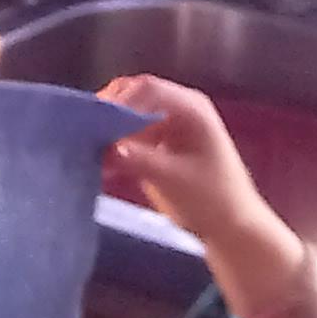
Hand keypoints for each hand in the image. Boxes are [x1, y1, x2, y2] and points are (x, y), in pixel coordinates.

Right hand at [99, 77, 305, 316]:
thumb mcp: (174, 180)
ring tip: (89, 152)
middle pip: (133, 94)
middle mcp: (178, 108)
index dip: (119, 103)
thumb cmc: (213, 201)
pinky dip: (113, 146)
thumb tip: (105, 146)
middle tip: (84, 135)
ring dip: (107, 130)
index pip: (147, 89)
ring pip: (126, 113)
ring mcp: (167, 124)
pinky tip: (101, 166)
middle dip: (108, 113)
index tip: (96, 126)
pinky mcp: (158, 143)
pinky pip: (128, 133)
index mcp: (191, 108)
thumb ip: (139, 159)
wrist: (232, 228)